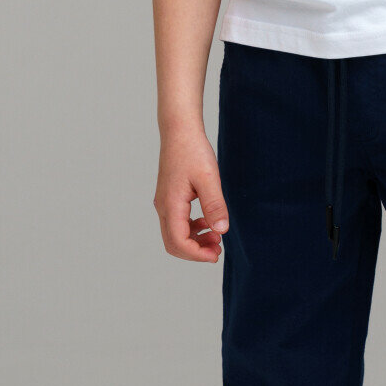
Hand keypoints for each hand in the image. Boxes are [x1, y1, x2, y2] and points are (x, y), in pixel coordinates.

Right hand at [153, 125, 229, 261]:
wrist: (180, 131)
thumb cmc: (193, 151)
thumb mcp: (209, 178)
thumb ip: (215, 206)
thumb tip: (221, 231)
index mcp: (171, 204)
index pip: (178, 242)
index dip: (197, 254)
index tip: (217, 254)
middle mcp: (163, 207)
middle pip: (173, 244)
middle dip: (195, 252)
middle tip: (218, 249)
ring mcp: (164, 203)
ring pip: (174, 235)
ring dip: (194, 242)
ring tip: (216, 236)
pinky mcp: (169, 198)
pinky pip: (177, 223)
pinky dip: (192, 229)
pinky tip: (208, 223)